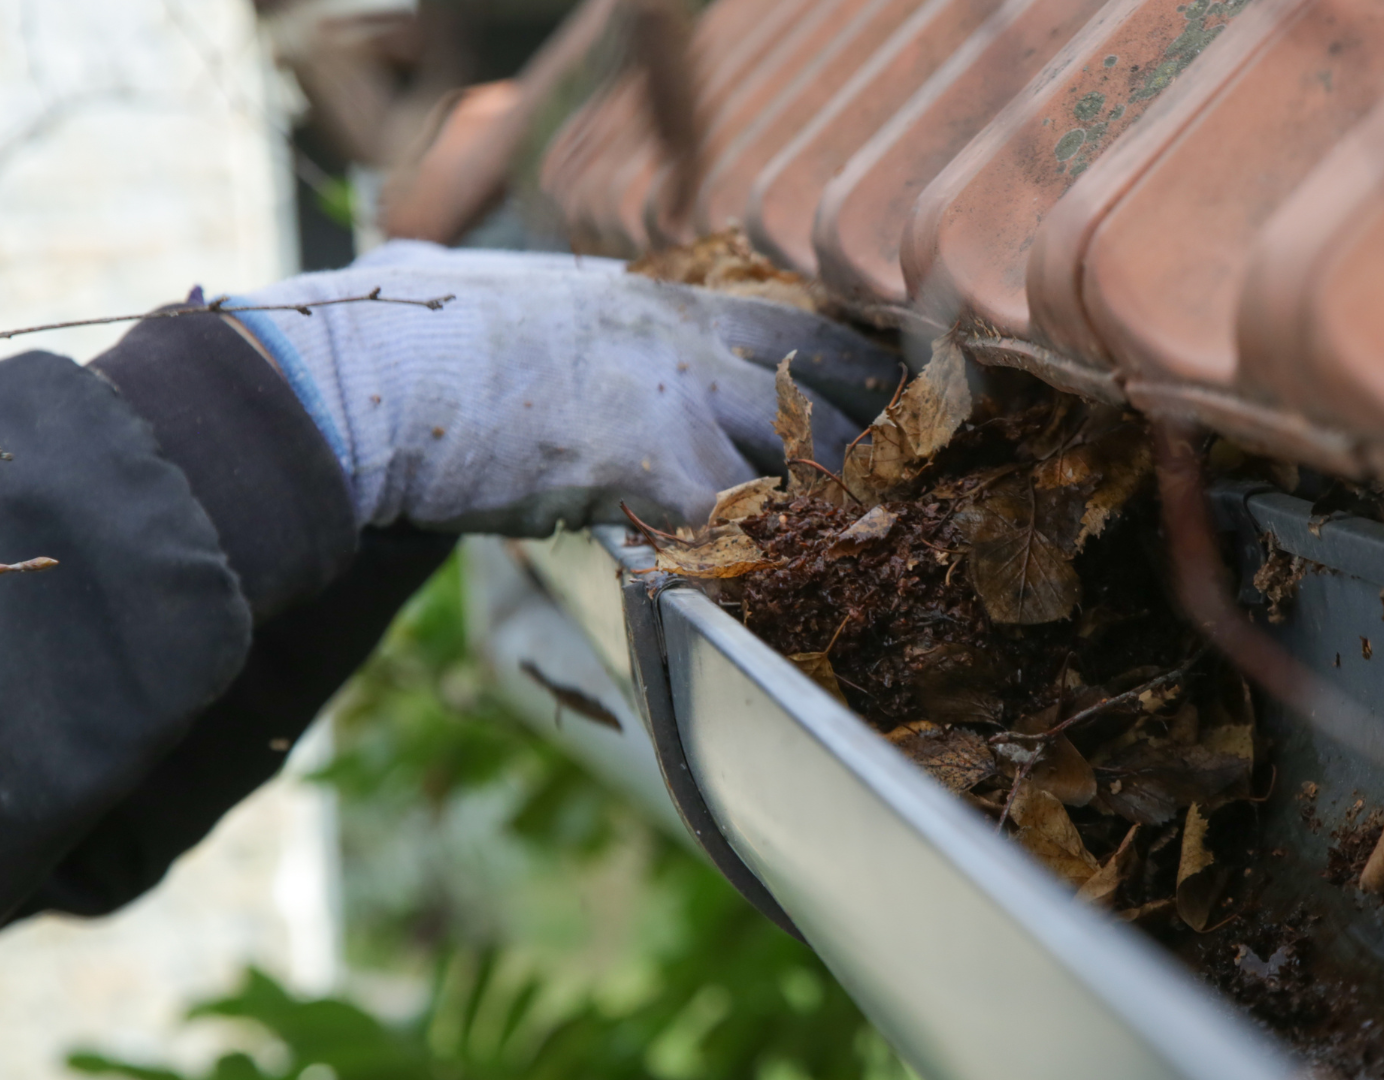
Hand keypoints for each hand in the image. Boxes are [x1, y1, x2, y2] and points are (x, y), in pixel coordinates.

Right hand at [232, 241, 898, 535]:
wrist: (366, 373)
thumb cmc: (409, 332)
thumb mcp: (497, 293)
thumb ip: (534, 306)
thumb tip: (453, 274)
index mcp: (653, 300)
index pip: (789, 322)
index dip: (847, 364)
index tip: (886, 394)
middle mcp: (681, 338)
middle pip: (816, 383)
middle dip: (865, 433)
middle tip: (905, 478)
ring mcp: (672, 395)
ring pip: (792, 454)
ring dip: (821, 505)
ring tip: (858, 549)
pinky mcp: (645, 462)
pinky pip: (730, 520)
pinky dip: (748, 558)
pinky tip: (760, 587)